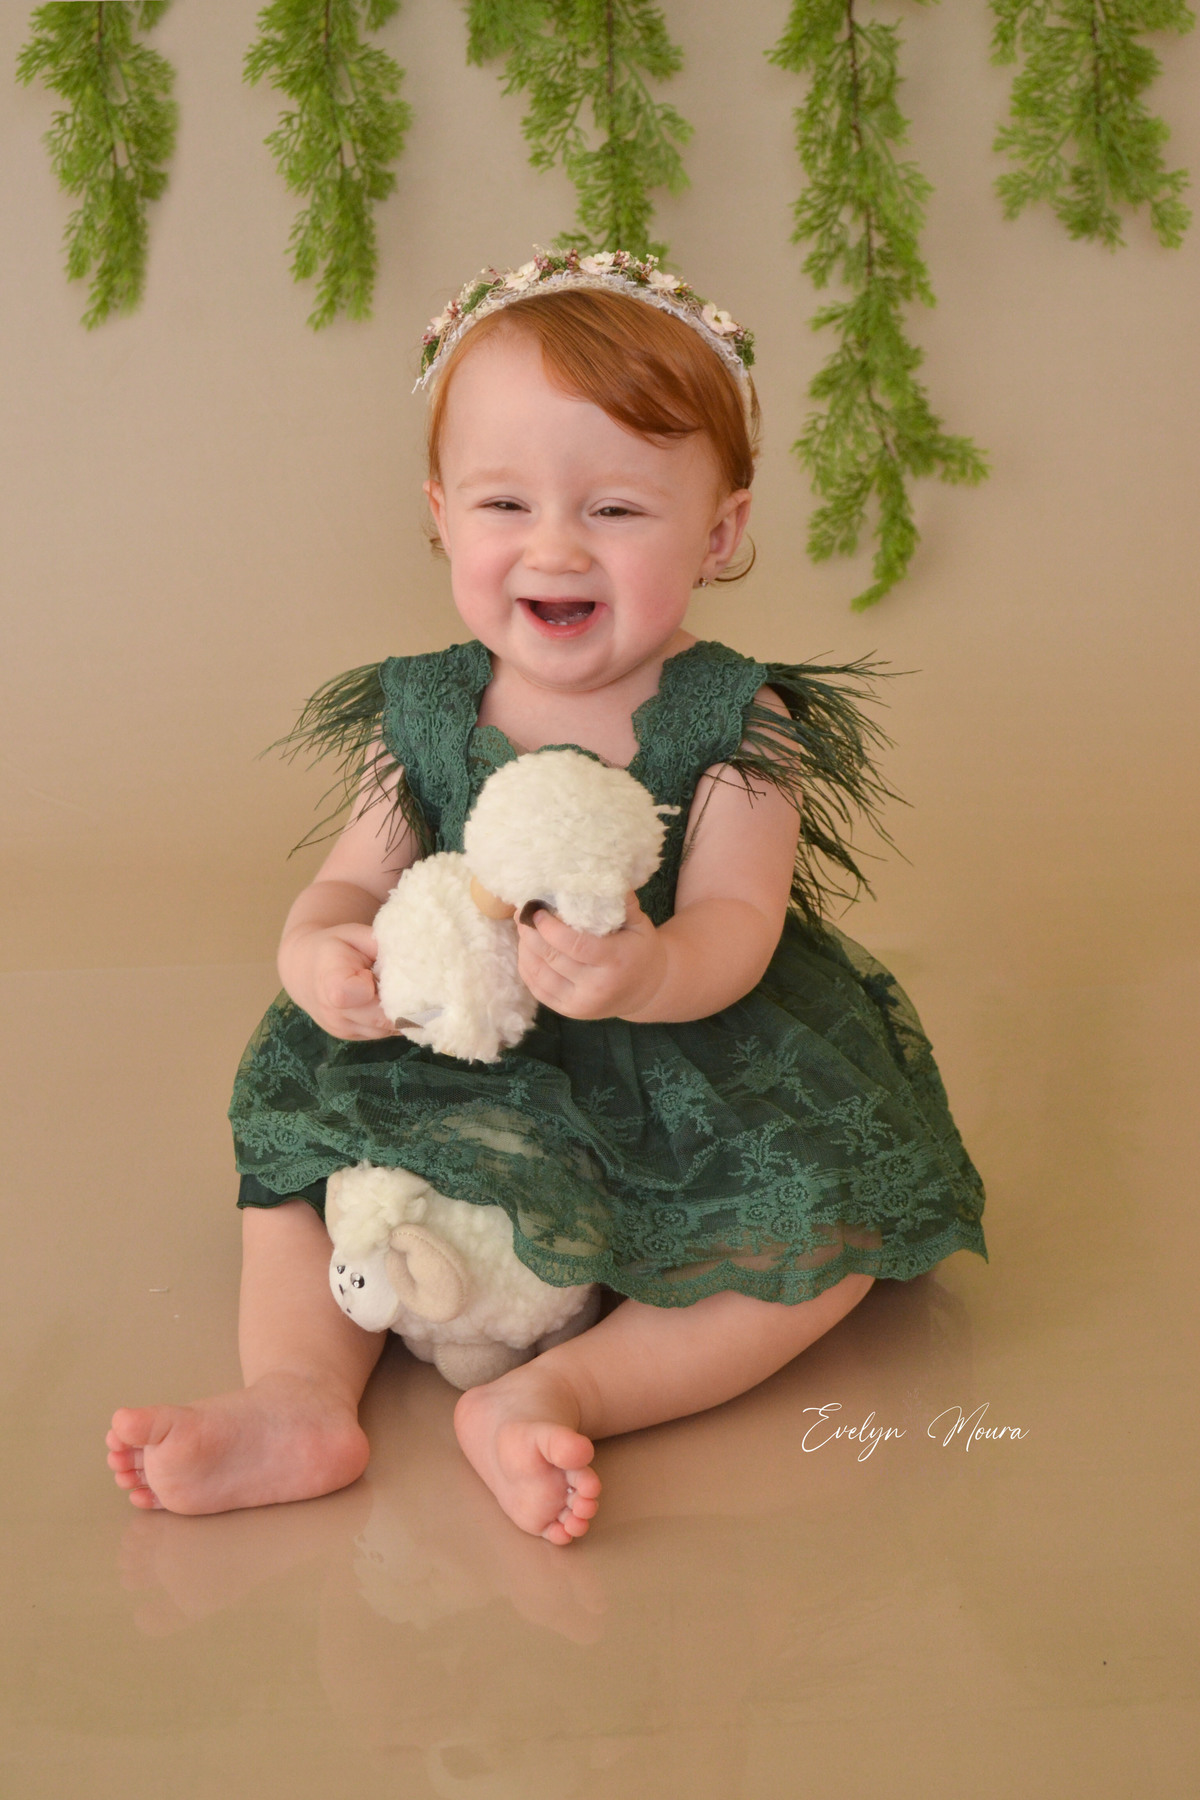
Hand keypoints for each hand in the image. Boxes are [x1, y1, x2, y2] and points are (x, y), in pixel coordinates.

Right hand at [279, 922, 398, 1039]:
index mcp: (332, 984)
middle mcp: (334, 1014)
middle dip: (399, 1000)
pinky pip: (383, 1032)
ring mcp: (343, 1030)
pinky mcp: (352, 1037)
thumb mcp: (356, 934)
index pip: (358, 994)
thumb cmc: (334, 947)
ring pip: (387, 1028)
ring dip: (396, 1011)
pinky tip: (382, 999)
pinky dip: (389, 1017)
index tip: (373, 971)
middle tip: (396, 979)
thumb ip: (383, 946)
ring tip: (385, 988)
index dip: (378, 984)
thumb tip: (415, 962)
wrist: (304, 969)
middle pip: (383, 1017)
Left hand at [516, 892, 666, 1021]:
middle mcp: (597, 987)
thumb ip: (622, 901)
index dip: (550, 927)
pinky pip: (537, 988)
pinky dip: (526, 966)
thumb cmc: (639, 950)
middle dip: (531, 934)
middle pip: (552, 958)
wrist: (646, 991)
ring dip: (525, 948)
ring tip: (522, 928)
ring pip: (539, 974)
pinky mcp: (569, 1011)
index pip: (575, 945)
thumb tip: (601, 874)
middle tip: (523, 913)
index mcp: (615, 961)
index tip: (537, 910)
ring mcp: (581, 1003)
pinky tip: (526, 949)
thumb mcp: (640, 924)